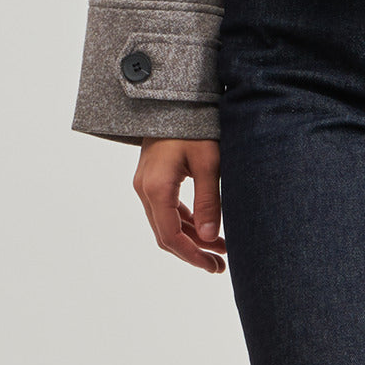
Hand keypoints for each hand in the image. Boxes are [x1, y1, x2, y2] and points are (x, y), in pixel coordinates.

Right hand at [133, 137, 227, 272]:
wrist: (176, 98)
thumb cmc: (195, 126)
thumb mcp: (209, 162)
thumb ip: (209, 200)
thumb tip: (211, 238)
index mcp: (156, 188)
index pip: (170, 236)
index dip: (192, 255)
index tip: (214, 266)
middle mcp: (144, 189)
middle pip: (166, 233)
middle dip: (193, 251)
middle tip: (219, 264)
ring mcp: (146, 183)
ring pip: (166, 222)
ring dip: (191, 237)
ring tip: (219, 249)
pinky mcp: (152, 177)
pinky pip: (166, 208)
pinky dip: (185, 221)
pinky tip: (205, 228)